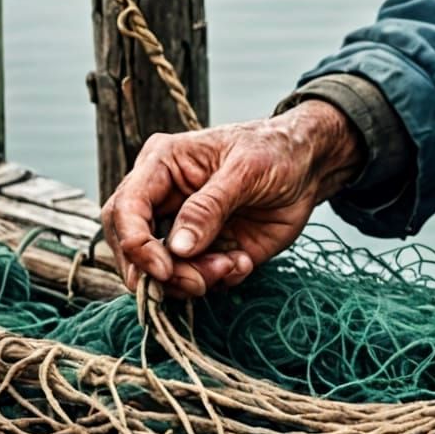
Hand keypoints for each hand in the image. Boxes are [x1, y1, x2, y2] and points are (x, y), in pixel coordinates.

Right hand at [99, 100, 364, 297]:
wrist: (309, 166)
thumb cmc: (276, 151)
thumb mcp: (247, 169)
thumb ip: (211, 206)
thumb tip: (178, 247)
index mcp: (161, 165)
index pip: (124, 209)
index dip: (136, 245)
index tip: (164, 270)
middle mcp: (161, 199)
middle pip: (132, 249)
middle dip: (162, 274)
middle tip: (200, 282)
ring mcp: (179, 229)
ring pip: (158, 273)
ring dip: (191, 281)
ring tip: (233, 265)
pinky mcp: (202, 252)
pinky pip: (192, 281)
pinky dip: (215, 282)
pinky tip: (242, 263)